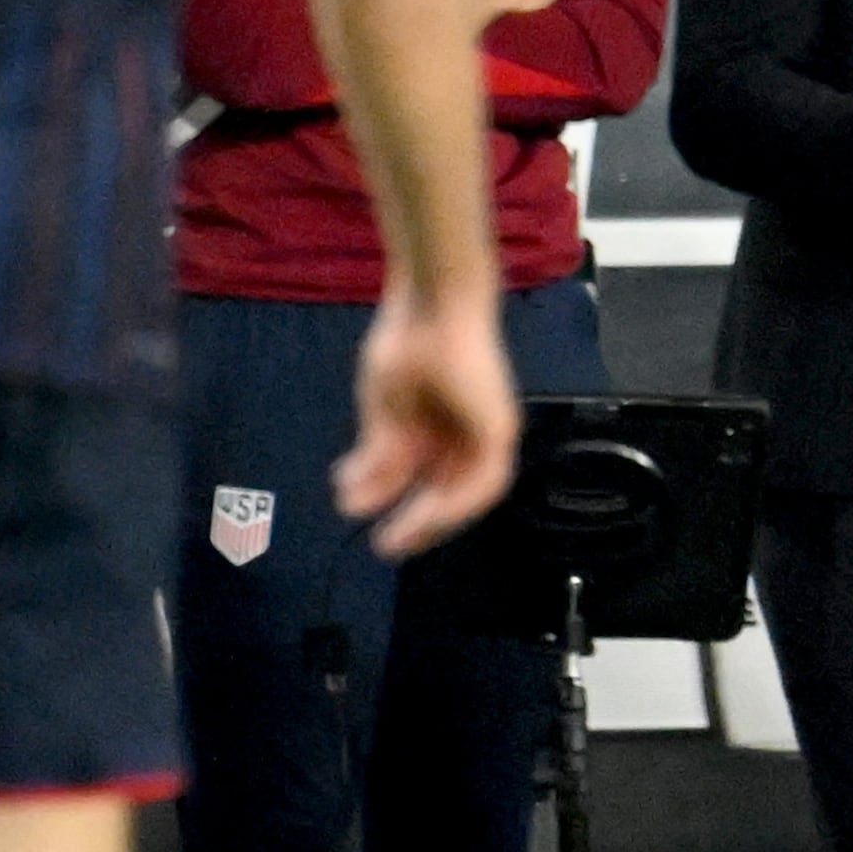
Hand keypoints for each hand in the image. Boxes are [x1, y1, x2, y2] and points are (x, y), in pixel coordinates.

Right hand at [333, 291, 517, 558]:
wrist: (431, 303)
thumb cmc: (407, 341)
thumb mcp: (382, 410)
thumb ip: (378, 457)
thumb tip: (353, 502)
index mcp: (441, 425)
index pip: (429, 481)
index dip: (406, 510)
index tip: (377, 532)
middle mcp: (466, 433)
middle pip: (447, 493)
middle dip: (416, 524)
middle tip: (385, 548)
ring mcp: (487, 431)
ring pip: (466, 495)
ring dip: (433, 521)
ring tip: (397, 539)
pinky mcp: (499, 429)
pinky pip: (483, 482)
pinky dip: (455, 503)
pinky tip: (424, 514)